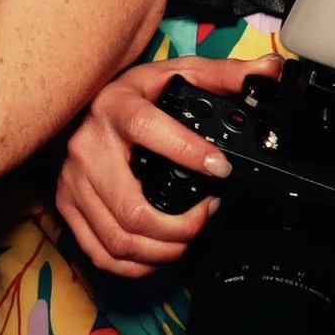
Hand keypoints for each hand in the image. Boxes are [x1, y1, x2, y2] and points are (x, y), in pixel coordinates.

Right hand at [55, 55, 284, 278]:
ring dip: (163, 250)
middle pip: (132, 209)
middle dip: (181, 227)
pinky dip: (135, 264)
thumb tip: (268, 70)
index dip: (187, 152)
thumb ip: (223, 75)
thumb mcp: (176, 75)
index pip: (148, 128)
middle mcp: (88, 146)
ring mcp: (73, 180)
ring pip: (118, 238)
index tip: (221, 169)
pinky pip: (100, 252)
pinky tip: (157, 251)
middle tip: (207, 216)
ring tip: (187, 237)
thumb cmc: (133, 95)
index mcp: (116, 107)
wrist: (84, 105)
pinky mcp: (67, 205)